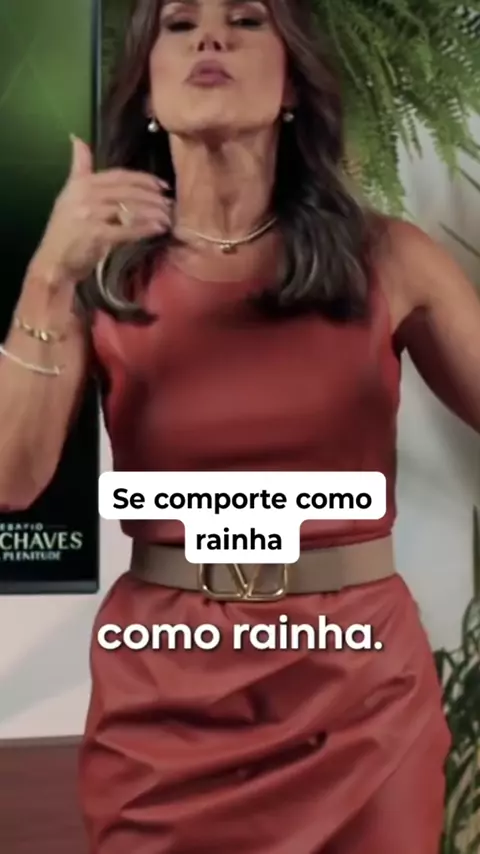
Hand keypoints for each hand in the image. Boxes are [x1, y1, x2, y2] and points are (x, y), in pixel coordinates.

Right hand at [31, 136, 171, 283]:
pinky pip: (127, 229)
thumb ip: (79, 168)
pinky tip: (158, 229)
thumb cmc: (64, 230)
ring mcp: (91, 214)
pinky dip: (145, 229)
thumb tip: (77, 139)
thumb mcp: (69, 194)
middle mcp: (86, 195)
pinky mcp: (97, 235)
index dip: (144, 179)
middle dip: (153, 198)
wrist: (53, 261)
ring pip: (130, 209)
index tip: (163, 185)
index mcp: (82, 183)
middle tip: (170, 205)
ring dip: (153, 213)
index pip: (120, 176)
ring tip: (168, 218)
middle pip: (128, 192)